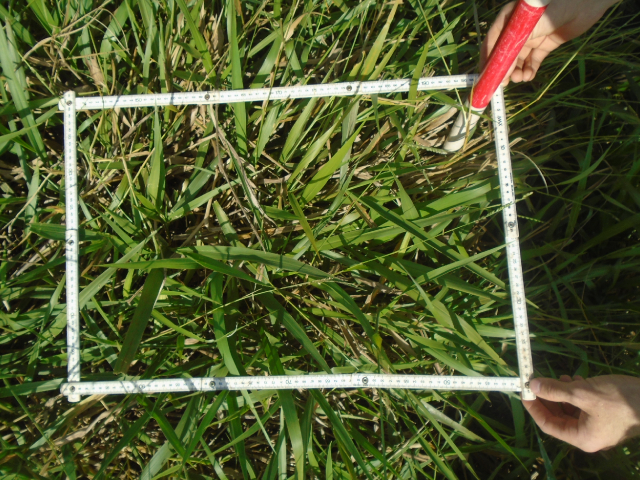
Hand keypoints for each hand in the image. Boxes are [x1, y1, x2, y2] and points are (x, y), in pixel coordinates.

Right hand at [481, 0, 619, 84]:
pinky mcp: (546, 42)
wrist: (587, 1)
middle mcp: (518, 27)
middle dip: (505, 69)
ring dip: (518, 71)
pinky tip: (530, 76)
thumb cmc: (554, 7)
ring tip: (521, 79)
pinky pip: (534, 59)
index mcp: (509, 18)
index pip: (493, 41)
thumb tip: (502, 73)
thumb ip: (513, 50)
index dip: (488, 59)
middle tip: (505, 84)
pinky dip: (530, 69)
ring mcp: (533, 35)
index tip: (487, 76)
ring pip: (519, 58)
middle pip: (505, 52)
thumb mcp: (528, 29)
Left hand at [523, 375, 639, 451]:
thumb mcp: (583, 392)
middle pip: (558, 417)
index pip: (549, 425)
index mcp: (582, 438)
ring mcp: (597, 426)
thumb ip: (556, 390)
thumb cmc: (619, 400)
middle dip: (549, 398)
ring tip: (562, 378)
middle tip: (539, 380)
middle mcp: (588, 435)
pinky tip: (577, 379)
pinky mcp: (605, 415)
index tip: (524, 391)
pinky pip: (583, 406)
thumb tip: (533, 385)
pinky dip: (576, 393)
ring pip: (570, 409)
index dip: (534, 407)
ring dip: (562, 393)